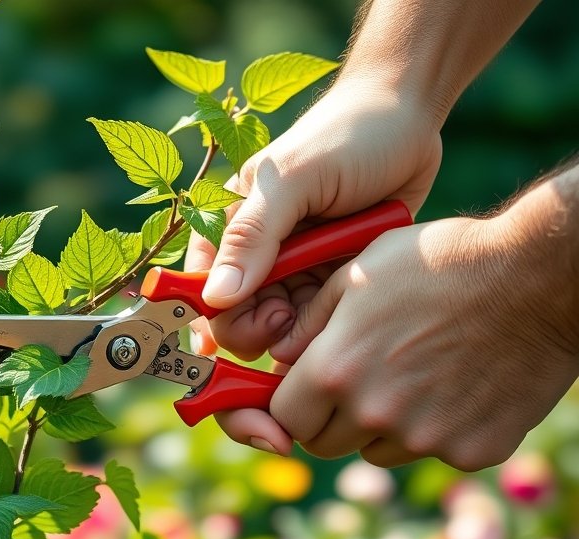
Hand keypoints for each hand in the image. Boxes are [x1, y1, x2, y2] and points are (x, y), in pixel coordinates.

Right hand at [184, 77, 443, 450]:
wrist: (410, 115)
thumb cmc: (346, 135)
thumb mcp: (293, 179)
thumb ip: (253, 237)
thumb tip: (215, 298)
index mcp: (225, 233)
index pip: (199, 300)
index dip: (213, 335)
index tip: (245, 352)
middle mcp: (251, 260)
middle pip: (237, 330)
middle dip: (260, 340)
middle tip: (290, 321)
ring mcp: (290, 274)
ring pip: (280, 336)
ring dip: (300, 336)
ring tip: (328, 303)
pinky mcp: (326, 283)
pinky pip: (317, 326)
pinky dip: (327, 329)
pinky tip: (347, 309)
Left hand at [262, 210, 578, 470]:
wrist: (541, 275)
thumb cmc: (441, 262)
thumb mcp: (358, 274)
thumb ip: (308, 324)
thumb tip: (277, 359)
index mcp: (335, 371)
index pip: (284, 419)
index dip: (291, 403)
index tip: (306, 389)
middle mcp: (374, 414)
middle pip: (324, 445)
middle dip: (329, 419)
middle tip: (358, 383)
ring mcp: (426, 439)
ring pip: (375, 452)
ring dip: (380, 427)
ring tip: (414, 375)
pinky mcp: (473, 451)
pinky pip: (432, 452)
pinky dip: (437, 429)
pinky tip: (458, 384)